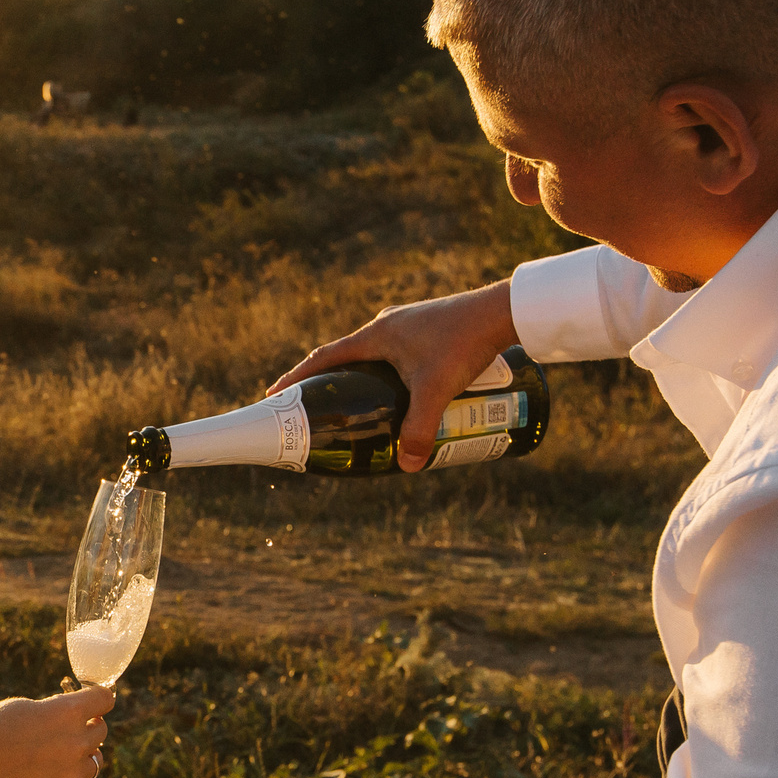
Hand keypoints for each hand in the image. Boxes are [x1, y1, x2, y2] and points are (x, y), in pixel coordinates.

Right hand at [0, 685, 115, 777]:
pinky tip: (62, 774)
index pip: (104, 699)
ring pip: (96, 760)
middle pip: (101, 730)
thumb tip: (71, 715)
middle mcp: (76, 741)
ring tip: (58, 755)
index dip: (98, 698)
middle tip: (67, 729)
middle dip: (88, 726)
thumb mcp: (24, 707)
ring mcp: (72, 771)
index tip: (93, 701)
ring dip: (83, 755)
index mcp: (67, 712)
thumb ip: (54, 710)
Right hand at [268, 280, 517, 471]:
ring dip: (365, 380)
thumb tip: (408, 466)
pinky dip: (391, 373)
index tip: (274, 394)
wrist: (503, 311)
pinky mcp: (428, 328)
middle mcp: (386, 325)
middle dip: (332, 385)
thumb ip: (420, 429)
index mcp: (375, 335)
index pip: (323, 359)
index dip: (297, 377)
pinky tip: (406, 391)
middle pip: (347, 359)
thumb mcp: (436, 390)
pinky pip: (398, 353)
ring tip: (365, 408)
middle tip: (323, 411)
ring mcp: (408, 324)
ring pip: (376, 357)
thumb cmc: (464, 343)